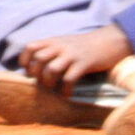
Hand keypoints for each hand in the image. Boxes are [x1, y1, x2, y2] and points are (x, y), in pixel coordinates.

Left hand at [17, 24, 132, 92]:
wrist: (109, 41)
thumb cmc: (85, 45)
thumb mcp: (65, 42)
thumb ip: (51, 50)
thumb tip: (36, 67)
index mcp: (54, 41)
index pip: (30, 47)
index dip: (25, 60)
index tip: (29, 71)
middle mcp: (61, 46)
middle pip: (39, 59)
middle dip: (37, 74)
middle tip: (42, 82)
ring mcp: (72, 54)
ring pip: (52, 69)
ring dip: (49, 83)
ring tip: (53, 89)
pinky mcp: (84, 63)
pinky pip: (69, 79)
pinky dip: (66, 89)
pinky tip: (67, 94)